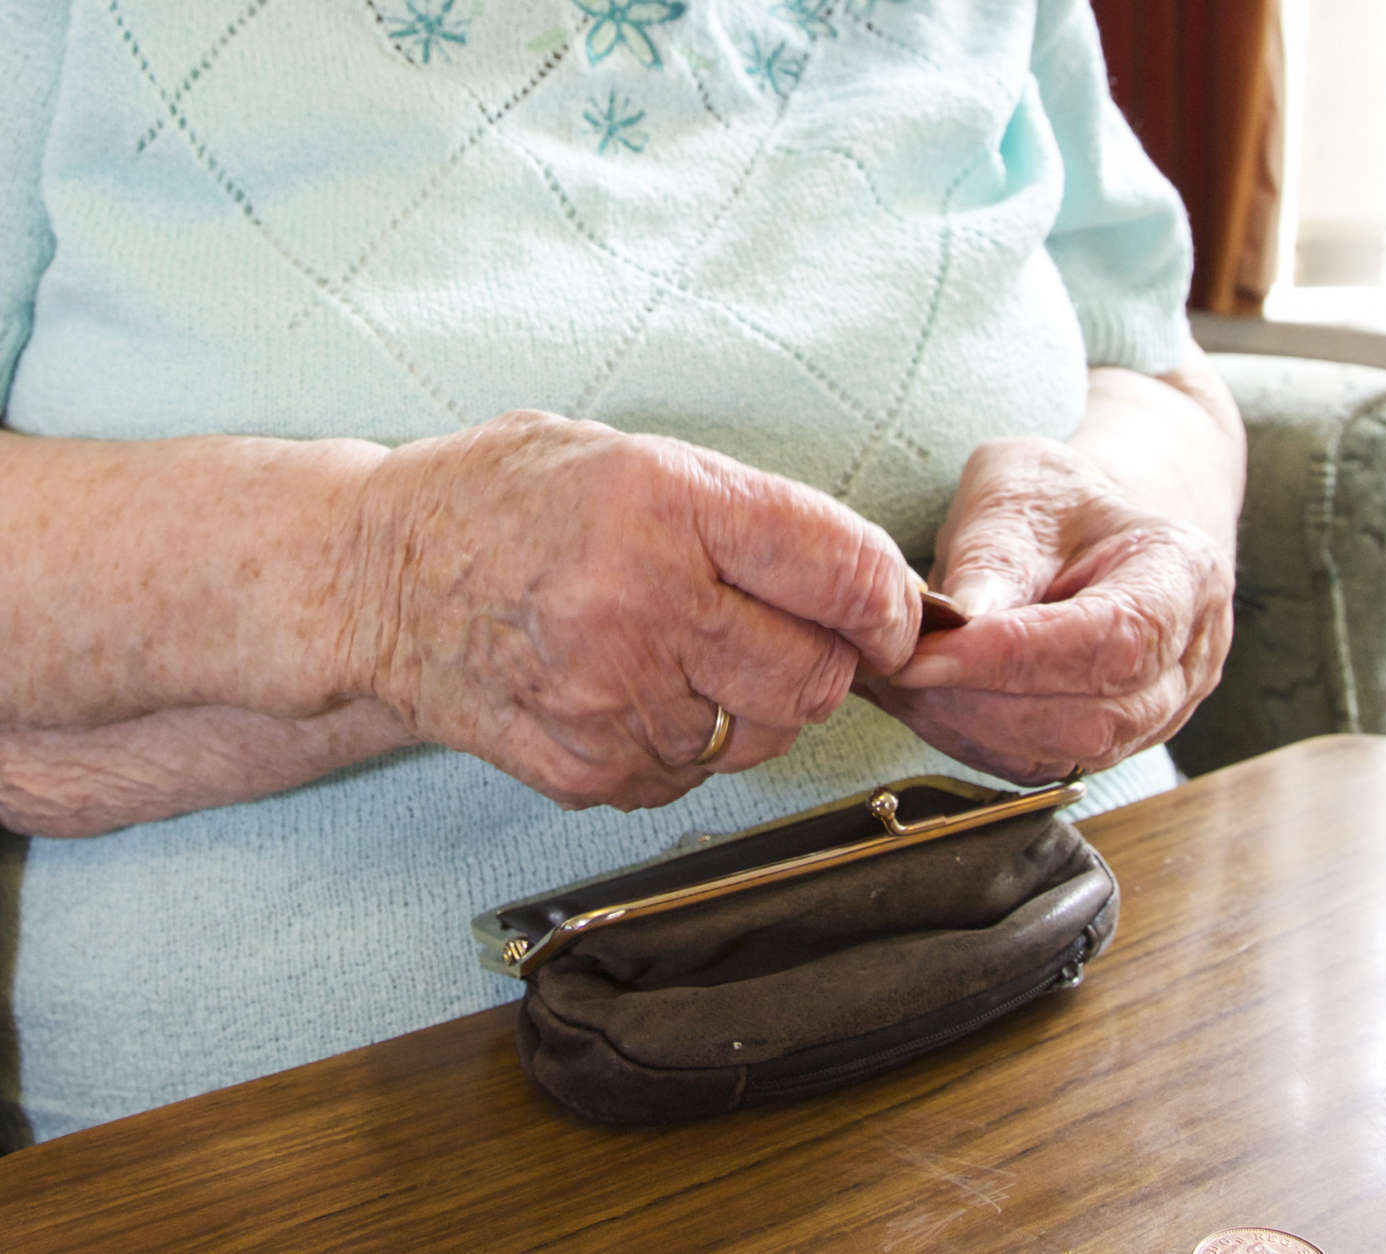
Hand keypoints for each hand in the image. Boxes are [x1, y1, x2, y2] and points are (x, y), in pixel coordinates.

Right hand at [342, 411, 921, 810]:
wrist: (370, 578)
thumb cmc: (507, 503)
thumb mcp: (632, 457)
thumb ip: (750, 517)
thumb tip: (867, 588)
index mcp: (665, 504)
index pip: (843, 570)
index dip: (890, 603)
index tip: (893, 616)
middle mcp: (641, 605)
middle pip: (816, 676)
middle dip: (823, 660)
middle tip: (780, 633)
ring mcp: (608, 699)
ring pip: (761, 735)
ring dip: (749, 704)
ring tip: (683, 654)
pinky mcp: (584, 769)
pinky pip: (692, 775)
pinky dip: (685, 742)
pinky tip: (632, 691)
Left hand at [860, 436, 1232, 782]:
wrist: (1079, 528)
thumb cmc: (1054, 501)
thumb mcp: (1018, 492)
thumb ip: (994, 554)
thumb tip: (959, 618)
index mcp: (1185, 576)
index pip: (1113, 639)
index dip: (1016, 658)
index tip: (929, 654)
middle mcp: (1186, 660)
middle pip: (1093, 714)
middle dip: (983, 701)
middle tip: (900, 669)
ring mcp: (1155, 713)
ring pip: (1063, 752)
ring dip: (969, 726)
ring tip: (902, 682)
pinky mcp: (1104, 746)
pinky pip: (1037, 764)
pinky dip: (969, 739)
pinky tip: (923, 701)